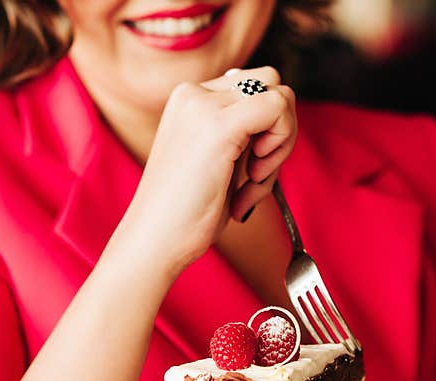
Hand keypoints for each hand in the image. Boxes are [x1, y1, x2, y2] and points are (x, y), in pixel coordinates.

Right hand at [121, 66, 296, 272]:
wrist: (154, 241)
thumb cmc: (185, 215)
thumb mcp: (217, 161)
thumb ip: (243, 134)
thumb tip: (277, 110)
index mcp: (191, 100)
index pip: (255, 88)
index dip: (267, 131)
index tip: (251, 174)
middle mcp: (194, 93)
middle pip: (272, 85)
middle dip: (280, 132)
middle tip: (258, 177)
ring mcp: (203, 105)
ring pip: (280, 96)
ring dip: (281, 144)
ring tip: (251, 185)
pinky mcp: (218, 126)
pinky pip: (278, 109)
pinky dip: (280, 146)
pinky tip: (254, 179)